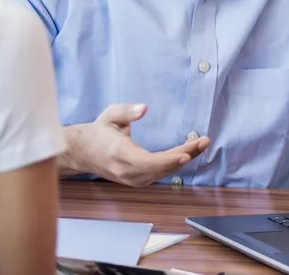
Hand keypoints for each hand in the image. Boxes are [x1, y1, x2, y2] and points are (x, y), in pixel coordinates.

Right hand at [62, 103, 210, 186]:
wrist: (85, 153)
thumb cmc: (99, 131)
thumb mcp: (110, 115)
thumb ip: (127, 111)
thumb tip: (145, 108)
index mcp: (119, 154)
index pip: (146, 162)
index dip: (167, 160)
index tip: (186, 154)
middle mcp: (127, 171)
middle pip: (161, 168)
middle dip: (185, 155)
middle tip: (204, 141)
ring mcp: (133, 179)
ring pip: (163, 172)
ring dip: (184, 159)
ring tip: (201, 144)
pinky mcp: (138, 180)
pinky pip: (160, 174)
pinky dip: (175, 163)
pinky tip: (188, 152)